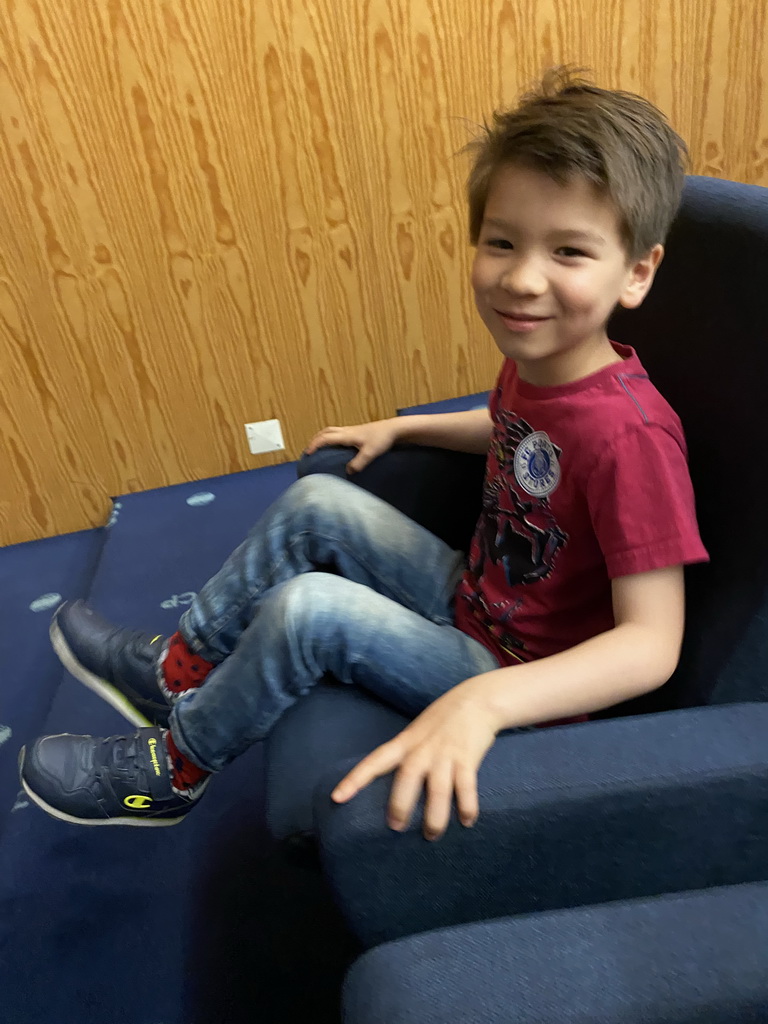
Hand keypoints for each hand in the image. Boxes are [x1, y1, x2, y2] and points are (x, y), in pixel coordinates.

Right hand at [304, 419, 400, 473]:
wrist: (393, 429)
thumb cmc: (381, 440)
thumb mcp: (370, 453)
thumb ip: (358, 463)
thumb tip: (347, 471)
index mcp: (347, 435)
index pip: (326, 438)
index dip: (315, 445)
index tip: (308, 453)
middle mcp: (347, 431)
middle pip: (326, 431)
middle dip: (315, 439)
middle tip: (309, 449)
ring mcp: (352, 430)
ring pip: (331, 430)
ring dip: (322, 437)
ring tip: (318, 446)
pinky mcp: (357, 431)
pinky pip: (338, 432)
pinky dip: (331, 437)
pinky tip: (335, 444)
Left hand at [331, 679, 500, 839]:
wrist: (477, 699)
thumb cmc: (443, 720)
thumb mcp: (417, 731)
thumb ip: (407, 753)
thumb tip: (397, 786)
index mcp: (405, 742)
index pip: (375, 761)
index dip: (355, 780)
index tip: (337, 798)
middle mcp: (422, 749)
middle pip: (406, 777)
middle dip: (400, 804)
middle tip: (395, 828)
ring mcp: (445, 754)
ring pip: (437, 789)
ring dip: (434, 815)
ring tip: (431, 835)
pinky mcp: (468, 758)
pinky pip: (466, 787)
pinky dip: (467, 806)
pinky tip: (467, 821)